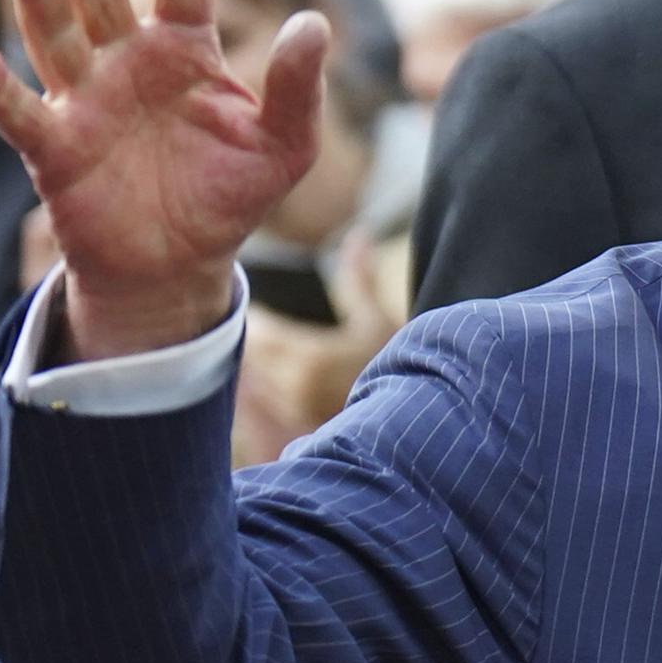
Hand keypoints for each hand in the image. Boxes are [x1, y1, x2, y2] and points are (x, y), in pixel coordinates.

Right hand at [0, 0, 331, 359]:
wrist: (180, 265)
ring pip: (55, 35)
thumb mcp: (283, 145)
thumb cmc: (229, 194)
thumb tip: (313, 23)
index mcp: (184, 48)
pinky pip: (22, 114)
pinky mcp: (54, 150)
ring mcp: (85, 100)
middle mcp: (126, 60)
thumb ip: (297, 88)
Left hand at [231, 238, 405, 465]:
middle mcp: (295, 387)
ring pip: (253, 378)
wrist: (410, 419)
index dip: (254, 315)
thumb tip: (360, 236)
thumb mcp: (378, 320)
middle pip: (251, 354)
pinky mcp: (295, 426)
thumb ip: (358, 280)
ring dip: (255, 360)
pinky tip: (271, 373)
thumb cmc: (396, 365)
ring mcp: (293, 410)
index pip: (258, 330)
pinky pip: (262, 400)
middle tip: (251, 316)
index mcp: (310, 358)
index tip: (255, 300)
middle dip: (253, 335)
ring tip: (261, 343)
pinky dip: (262, 384)